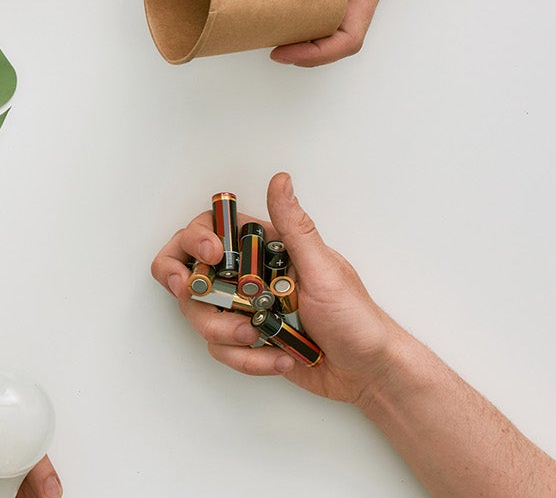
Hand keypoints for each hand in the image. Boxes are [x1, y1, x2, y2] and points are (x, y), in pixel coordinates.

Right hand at [149, 172, 407, 405]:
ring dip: (225, 331)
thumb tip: (280, 181)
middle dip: (187, 288)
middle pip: (190, 271)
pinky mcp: (246, 342)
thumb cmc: (356, 318)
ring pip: (200, 314)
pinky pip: (221, 348)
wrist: (369, 373)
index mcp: (265, 249)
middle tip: (192, 294)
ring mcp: (244, 310)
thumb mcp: (324, 269)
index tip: (212, 258)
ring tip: (260, 337)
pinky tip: (279, 358)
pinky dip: (246, 359)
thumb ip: (294, 227)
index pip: (210, 231)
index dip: (196, 240)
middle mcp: (248, 276)